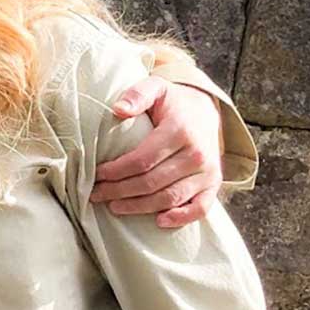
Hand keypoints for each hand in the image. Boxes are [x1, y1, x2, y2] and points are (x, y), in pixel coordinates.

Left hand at [90, 79, 222, 227]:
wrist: (205, 110)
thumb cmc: (173, 103)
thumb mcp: (156, 88)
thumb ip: (137, 94)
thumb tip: (118, 110)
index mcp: (180, 131)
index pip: (141, 160)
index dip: (116, 172)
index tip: (97, 175)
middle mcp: (196, 154)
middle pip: (151, 182)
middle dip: (119, 191)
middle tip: (96, 195)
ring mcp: (207, 172)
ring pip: (169, 198)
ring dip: (139, 207)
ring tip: (114, 207)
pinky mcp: (213, 184)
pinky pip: (200, 208)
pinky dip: (180, 218)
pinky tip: (159, 221)